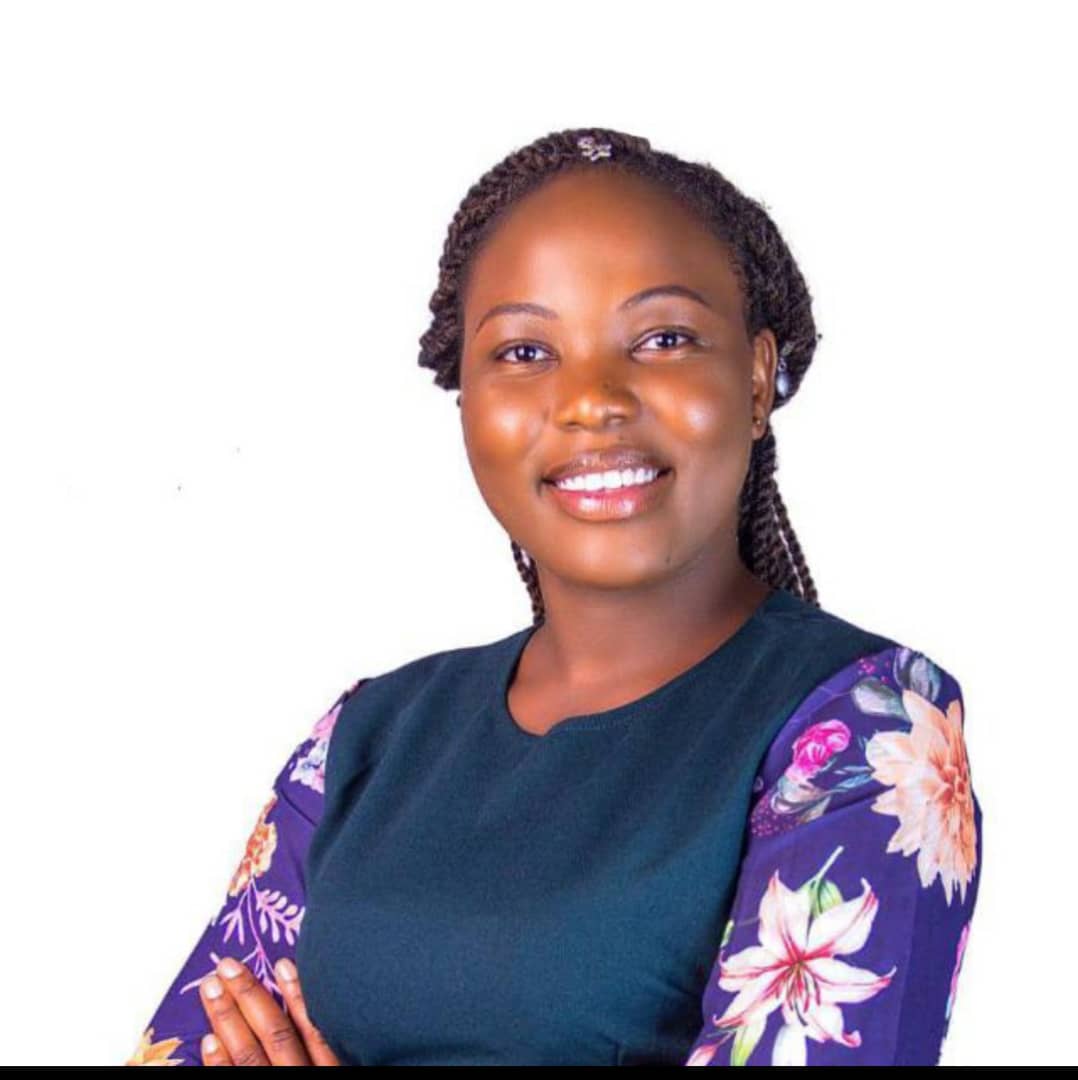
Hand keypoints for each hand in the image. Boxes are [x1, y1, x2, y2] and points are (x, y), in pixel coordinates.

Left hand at [197, 955, 339, 1064]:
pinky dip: (218, 1062)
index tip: (282, 963)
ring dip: (228, 1019)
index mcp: (329, 1069)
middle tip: (228, 966)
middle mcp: (301, 1075)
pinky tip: (208, 1040)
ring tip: (211, 988)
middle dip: (250, 998)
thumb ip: (332, 1044)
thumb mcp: (351, 1061)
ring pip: (250, 1055)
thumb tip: (325, 1004)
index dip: (298, 995)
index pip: (315, 1030)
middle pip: (276, 1036)